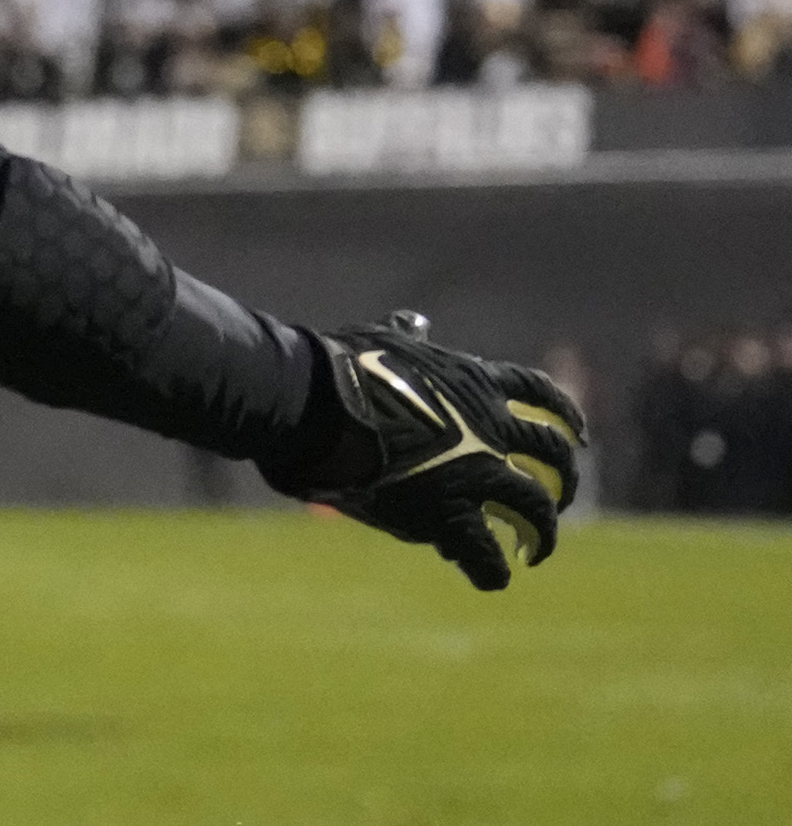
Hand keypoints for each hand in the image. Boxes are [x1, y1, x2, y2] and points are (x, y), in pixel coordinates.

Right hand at [260, 311, 585, 589]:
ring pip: (533, 508)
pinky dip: (492, 569)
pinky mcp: (450, 515)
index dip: (565, 415)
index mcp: (475, 383)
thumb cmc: (343, 368)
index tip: (579, 434)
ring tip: (536, 548)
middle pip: (552, 456)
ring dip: (542, 532)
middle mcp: (490, 429)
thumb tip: (417, 322)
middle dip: (566, 480)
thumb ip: (409, 337)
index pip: (540, 394)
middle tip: (560, 499)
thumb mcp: (385, 341)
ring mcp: (477, 473)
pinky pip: (486, 552)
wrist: (319, 409)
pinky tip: (493, 577)